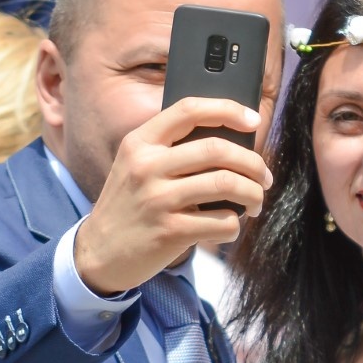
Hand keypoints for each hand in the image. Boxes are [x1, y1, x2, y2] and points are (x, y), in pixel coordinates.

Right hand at [73, 97, 271, 295]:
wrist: (99, 252)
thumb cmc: (129, 206)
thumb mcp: (135, 166)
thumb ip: (170, 149)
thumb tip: (230, 141)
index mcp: (140, 143)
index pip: (189, 110)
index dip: (228, 110)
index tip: (253, 120)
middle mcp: (147, 167)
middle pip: (217, 149)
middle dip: (253, 163)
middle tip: (263, 177)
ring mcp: (158, 200)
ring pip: (226, 184)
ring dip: (252, 194)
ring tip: (255, 202)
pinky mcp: (170, 231)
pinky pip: (222, 222)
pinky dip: (235, 225)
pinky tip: (229, 226)